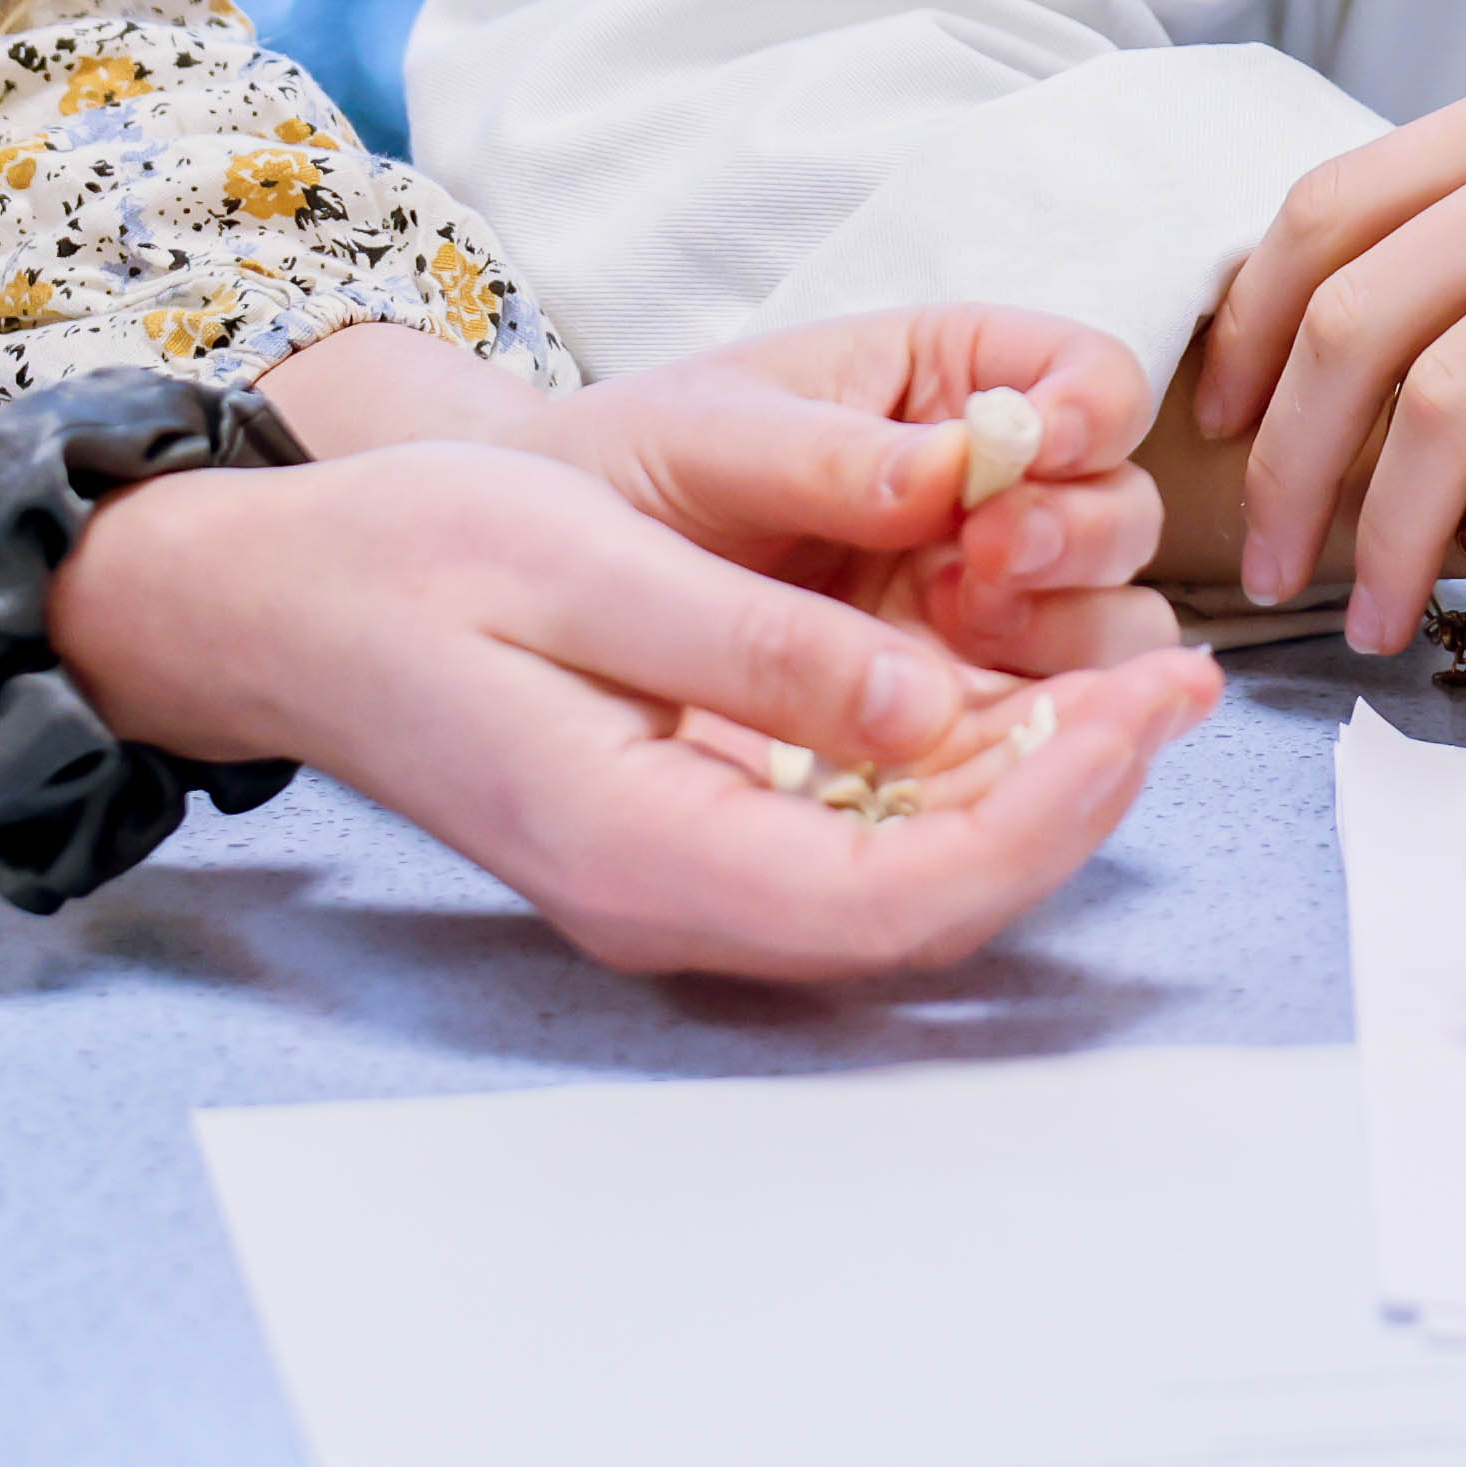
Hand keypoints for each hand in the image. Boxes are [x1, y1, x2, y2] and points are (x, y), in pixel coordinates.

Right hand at [60, 434, 1221, 983]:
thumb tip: (933, 707)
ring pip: (903, 883)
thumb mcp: (580, 562)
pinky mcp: (693, 829)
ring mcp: (682, 878)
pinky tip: (1019, 693)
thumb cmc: (409, 559)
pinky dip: (956, 779)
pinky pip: (857, 840)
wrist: (284, 599)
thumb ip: (758, 647)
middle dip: (1072, 805)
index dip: (1045, 813)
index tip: (1141, 707)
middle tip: (1181, 682)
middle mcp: (672, 896)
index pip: (894, 893)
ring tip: (1137, 683)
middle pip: (923, 907)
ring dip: (1030, 795)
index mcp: (640, 849)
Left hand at [500, 303, 1186, 680]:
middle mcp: (991, 497)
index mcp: (953, 383)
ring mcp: (981, 610)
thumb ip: (828, 455)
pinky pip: (1038, 722)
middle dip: (1076, 533)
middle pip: (1120, 512)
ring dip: (1068, 630)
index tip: (1035, 441)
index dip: (1088, 408)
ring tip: (957, 621)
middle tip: (985, 554)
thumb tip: (957, 471)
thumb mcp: (706, 440)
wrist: (525, 592)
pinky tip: (958, 714)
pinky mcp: (949, 710)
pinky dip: (1028, 722)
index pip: (1090, 380)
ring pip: (1109, 626)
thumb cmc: (619, 474)